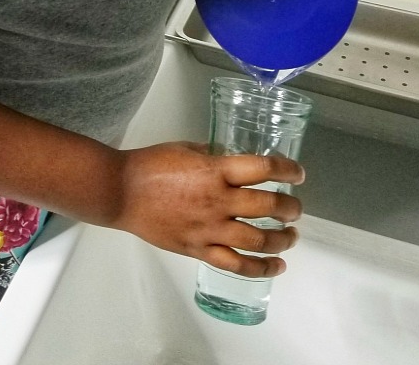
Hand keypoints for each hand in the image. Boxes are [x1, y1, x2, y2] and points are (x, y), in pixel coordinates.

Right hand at [110, 141, 303, 276]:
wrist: (121, 191)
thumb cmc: (152, 164)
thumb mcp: (189, 148)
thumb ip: (215, 157)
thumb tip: (234, 162)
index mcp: (215, 170)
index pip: (263, 169)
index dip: (287, 170)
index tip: (297, 173)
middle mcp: (218, 201)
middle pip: (266, 207)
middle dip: (289, 208)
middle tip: (296, 208)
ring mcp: (209, 229)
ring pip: (257, 240)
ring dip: (281, 239)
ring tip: (291, 236)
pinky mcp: (198, 250)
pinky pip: (234, 265)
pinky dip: (260, 269)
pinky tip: (276, 266)